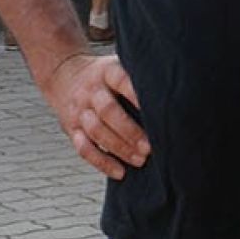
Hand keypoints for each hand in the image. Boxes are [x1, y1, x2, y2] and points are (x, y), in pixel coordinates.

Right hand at [41, 50, 148, 180]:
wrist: (63, 75)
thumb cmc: (105, 77)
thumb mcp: (118, 66)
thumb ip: (139, 77)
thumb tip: (176, 94)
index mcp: (106, 72)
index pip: (121, 81)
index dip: (137, 95)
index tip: (156, 111)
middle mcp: (91, 91)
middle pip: (108, 111)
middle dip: (130, 131)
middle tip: (150, 147)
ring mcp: (80, 110)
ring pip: (96, 131)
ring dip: (119, 148)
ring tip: (140, 160)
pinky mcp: (72, 129)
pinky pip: (84, 148)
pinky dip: (102, 162)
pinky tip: (120, 172)